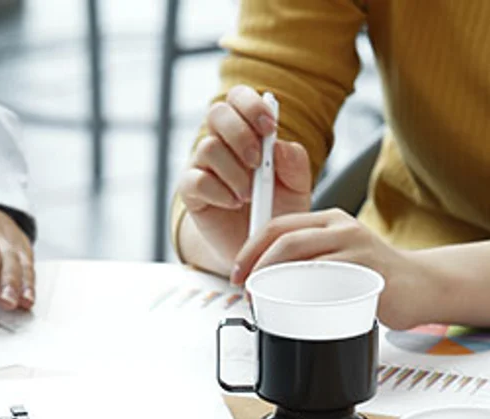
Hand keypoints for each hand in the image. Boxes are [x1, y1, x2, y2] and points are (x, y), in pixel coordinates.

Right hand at [175, 86, 312, 273]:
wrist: (258, 248)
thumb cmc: (276, 210)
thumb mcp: (297, 189)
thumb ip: (296, 164)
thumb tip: (279, 146)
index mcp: (247, 131)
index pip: (239, 98)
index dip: (251, 105)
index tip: (269, 127)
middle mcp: (221, 142)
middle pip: (217, 112)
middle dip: (240, 134)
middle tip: (256, 162)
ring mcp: (203, 165)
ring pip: (208, 147)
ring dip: (234, 172)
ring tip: (249, 195)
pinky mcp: (192, 192)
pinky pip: (196, 180)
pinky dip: (219, 192)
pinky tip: (233, 203)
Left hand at [232, 208, 432, 329]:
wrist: (423, 286)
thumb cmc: (378, 277)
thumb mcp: (340, 258)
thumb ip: (310, 262)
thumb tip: (267, 283)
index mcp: (330, 221)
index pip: (279, 225)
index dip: (251, 248)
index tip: (237, 272)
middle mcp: (342, 227)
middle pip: (286, 239)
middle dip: (256, 265)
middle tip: (246, 290)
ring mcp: (356, 248)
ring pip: (302, 257)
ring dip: (275, 281)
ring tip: (264, 301)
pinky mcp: (367, 272)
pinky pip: (327, 280)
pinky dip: (303, 294)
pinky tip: (292, 309)